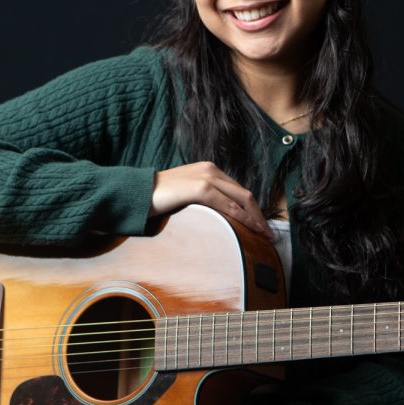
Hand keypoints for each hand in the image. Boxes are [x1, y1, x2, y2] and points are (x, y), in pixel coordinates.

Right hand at [151, 162, 273, 238]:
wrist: (134, 193)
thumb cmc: (156, 198)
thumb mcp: (185, 196)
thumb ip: (202, 201)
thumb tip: (218, 219)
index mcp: (208, 170)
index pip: (238, 190)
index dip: (252, 209)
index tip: (261, 225)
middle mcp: (211, 169)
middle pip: (244, 194)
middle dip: (259, 215)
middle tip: (269, 234)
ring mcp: (206, 177)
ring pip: (241, 199)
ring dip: (255, 218)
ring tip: (264, 235)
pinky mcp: (199, 187)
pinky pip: (227, 205)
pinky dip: (242, 218)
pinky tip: (249, 229)